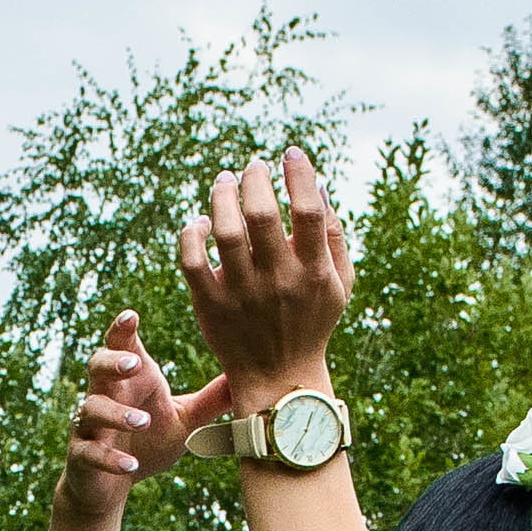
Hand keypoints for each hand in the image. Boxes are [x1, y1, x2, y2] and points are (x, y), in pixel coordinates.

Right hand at [58, 310, 231, 520]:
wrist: (111, 486)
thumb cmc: (147, 443)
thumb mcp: (184, 420)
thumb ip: (210, 400)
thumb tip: (246, 375)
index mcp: (130, 382)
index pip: (122, 347)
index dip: (122, 330)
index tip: (131, 315)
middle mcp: (104, 396)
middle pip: (96, 367)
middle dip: (111, 362)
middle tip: (133, 364)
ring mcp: (88, 426)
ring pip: (92, 409)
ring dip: (116, 414)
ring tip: (142, 421)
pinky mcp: (80, 456)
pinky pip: (88, 452)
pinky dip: (109, 458)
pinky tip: (130, 465)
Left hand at [178, 148, 353, 415]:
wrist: (278, 377)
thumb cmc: (311, 322)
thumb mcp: (340, 284)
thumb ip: (335, 236)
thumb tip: (320, 186)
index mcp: (313, 272)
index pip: (309, 212)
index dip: (299, 175)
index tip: (289, 153)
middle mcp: (277, 281)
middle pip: (261, 215)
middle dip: (255, 180)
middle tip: (252, 166)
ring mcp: (240, 293)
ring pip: (224, 231)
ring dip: (222, 197)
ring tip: (224, 180)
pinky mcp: (209, 305)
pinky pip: (192, 260)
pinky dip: (192, 234)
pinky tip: (200, 221)